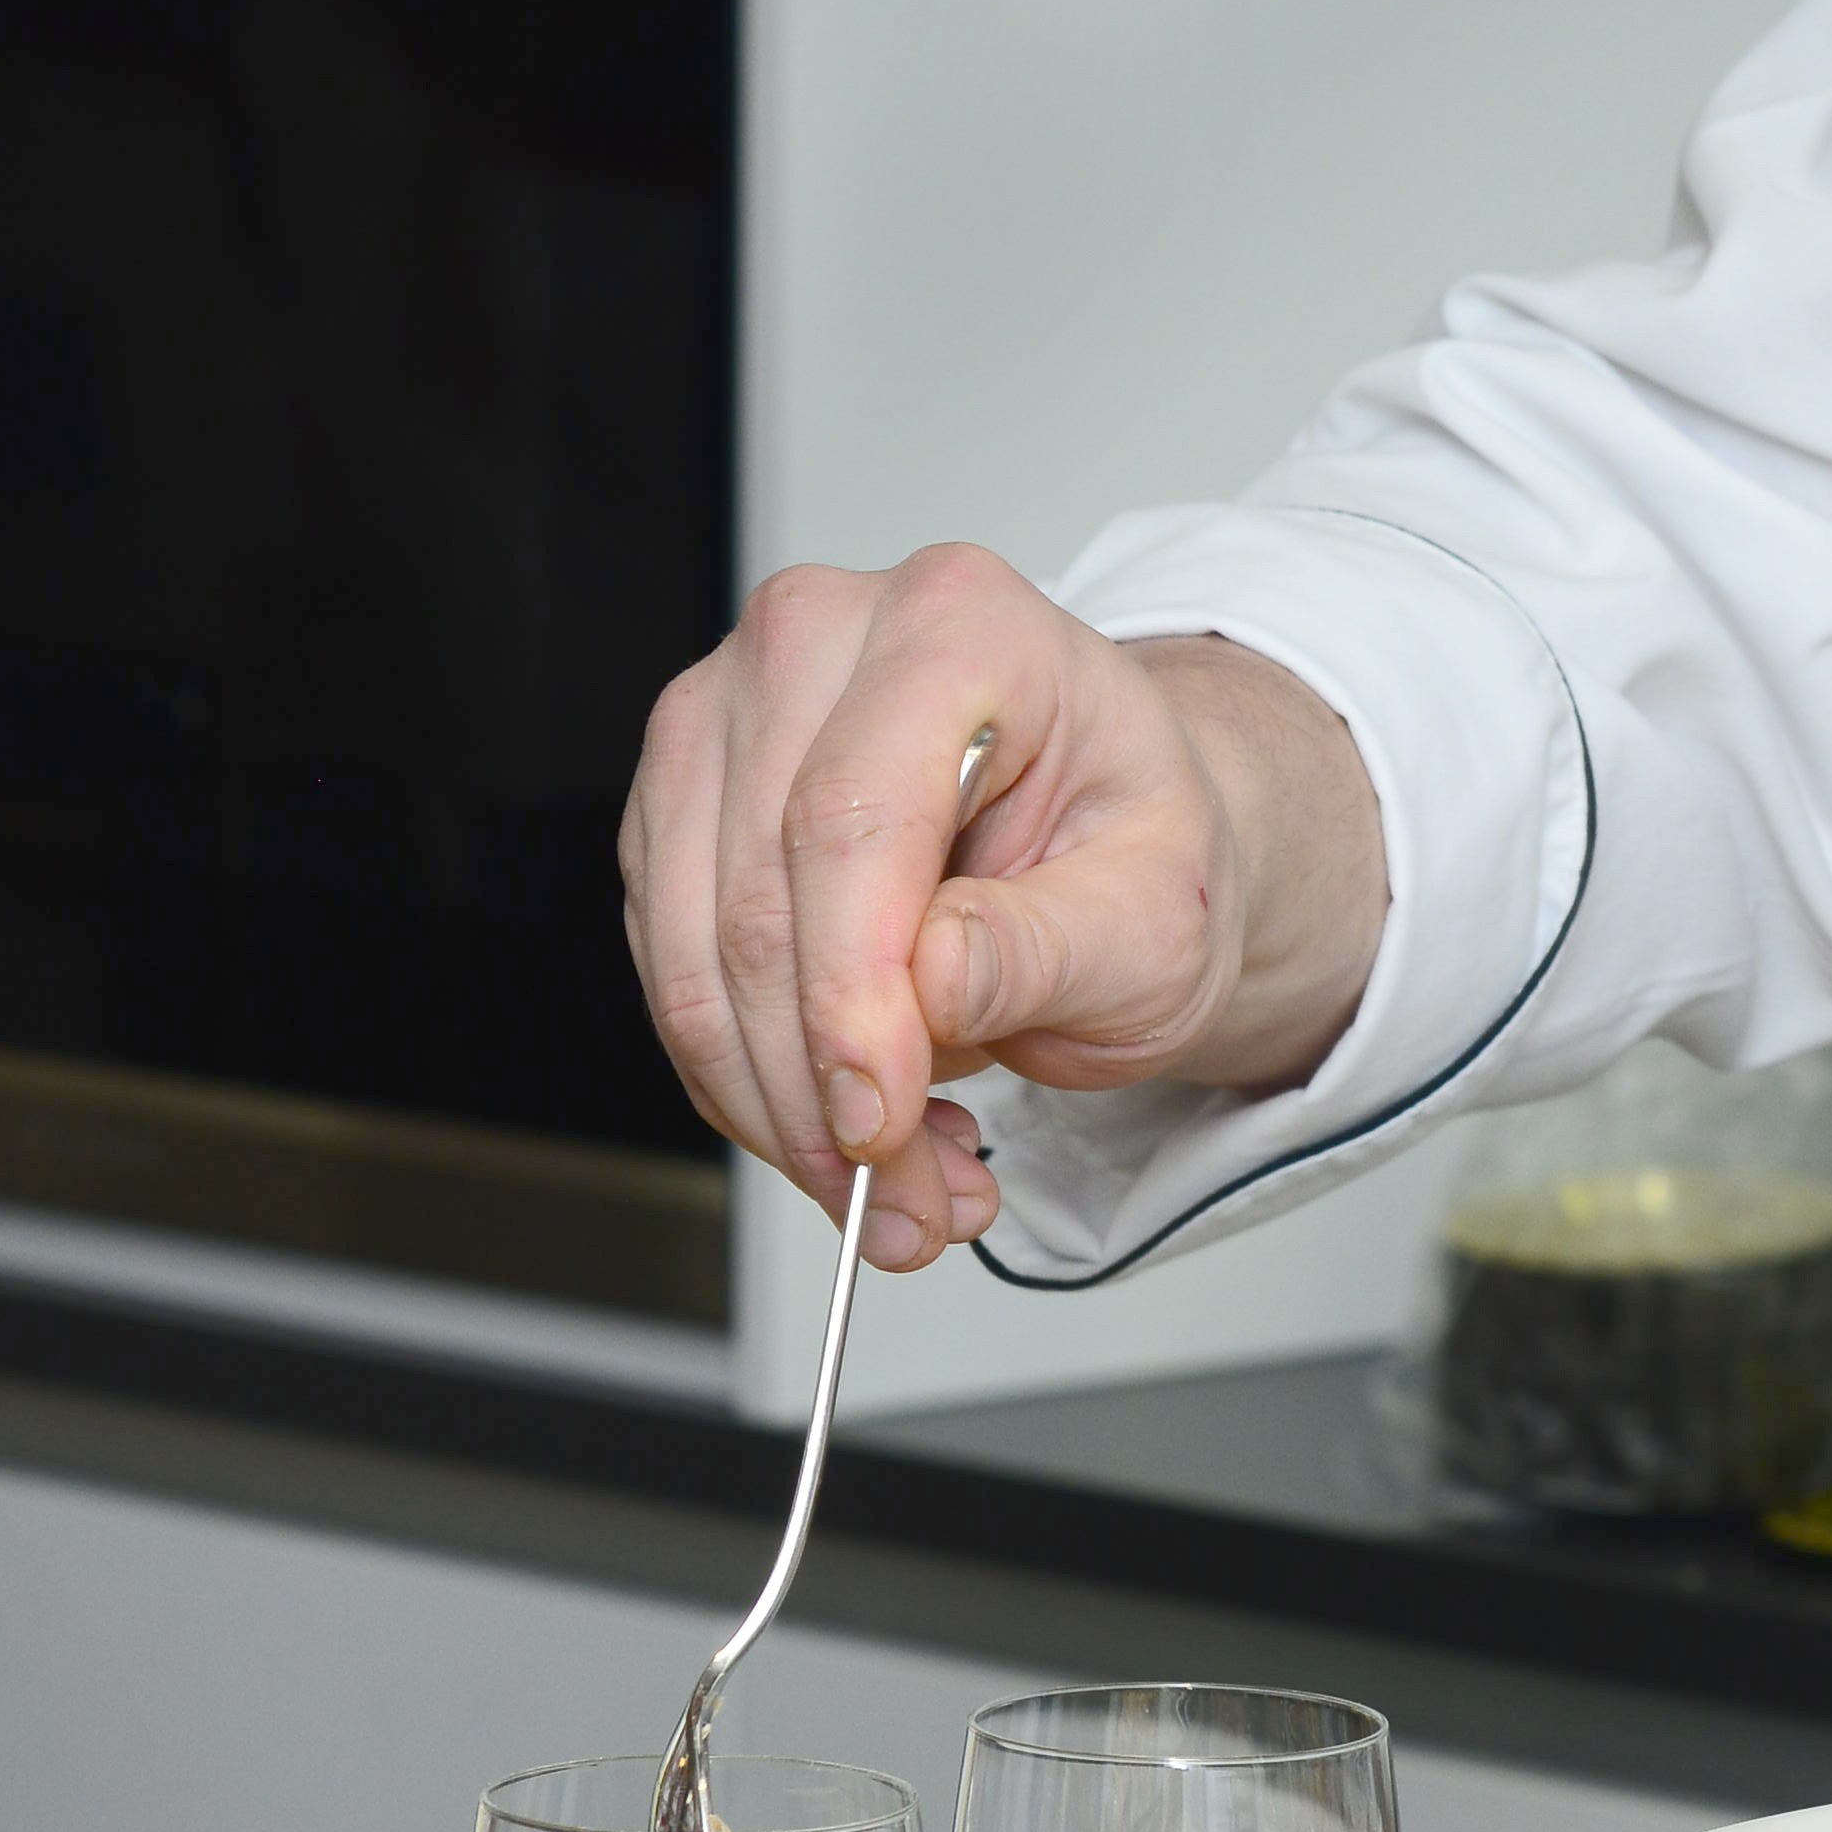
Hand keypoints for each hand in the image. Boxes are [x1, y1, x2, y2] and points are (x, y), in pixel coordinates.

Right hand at [620, 552, 1384, 1268]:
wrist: (1109, 836)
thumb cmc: (1138, 846)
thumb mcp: (1158, 915)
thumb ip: (1046, 947)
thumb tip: (926, 987)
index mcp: (960, 623)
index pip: (852, 819)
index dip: (852, 995)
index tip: (880, 1124)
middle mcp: (819, 640)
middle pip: (757, 896)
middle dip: (823, 1090)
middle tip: (910, 1208)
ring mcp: (727, 715)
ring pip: (690, 952)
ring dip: (783, 1107)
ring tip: (903, 1189)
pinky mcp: (680, 805)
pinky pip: (673, 973)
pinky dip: (753, 1080)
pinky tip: (854, 1118)